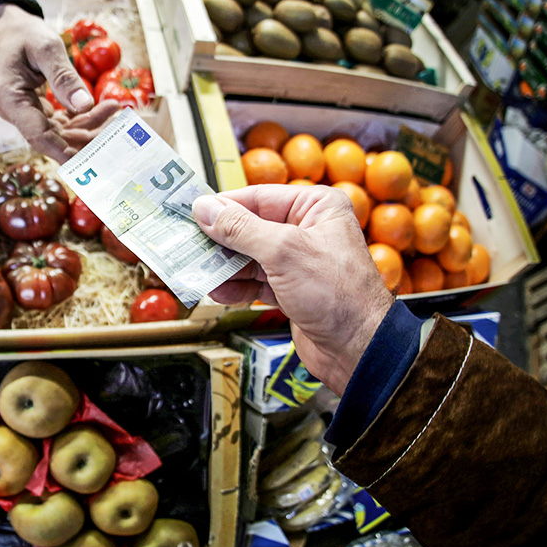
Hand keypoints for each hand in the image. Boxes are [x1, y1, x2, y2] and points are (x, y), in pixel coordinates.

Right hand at [0, 3, 105, 161]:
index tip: (89, 160)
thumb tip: (85, 105)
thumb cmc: (24, 35)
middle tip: (117, 128)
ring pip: (64, 132)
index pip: (38, 136)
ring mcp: (29, 115)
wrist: (9, 29)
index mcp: (11, 102)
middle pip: (55, 139)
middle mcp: (18, 115)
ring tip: (115, 110)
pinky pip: (66, 122)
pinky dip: (86, 116)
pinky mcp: (40, 112)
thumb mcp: (46, 48)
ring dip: (91, 126)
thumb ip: (64, 77)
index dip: (64, 151)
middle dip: (87, 137)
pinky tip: (108, 107)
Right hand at [192, 185, 392, 394]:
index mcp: (316, 207)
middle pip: (249, 227)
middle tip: (187, 245)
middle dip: (220, 240)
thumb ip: (240, 229)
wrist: (359, 349)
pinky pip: (255, 281)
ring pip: (248, 257)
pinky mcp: (291, 290)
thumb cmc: (338, 294)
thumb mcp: (283, 252)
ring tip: (199, 271)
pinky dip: (236, 287)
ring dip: (224, 267)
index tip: (191, 212)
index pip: (258, 197)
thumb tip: (205, 209)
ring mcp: (298, 261)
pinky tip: (218, 292)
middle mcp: (308, 229)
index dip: (223, 206)